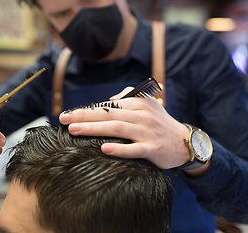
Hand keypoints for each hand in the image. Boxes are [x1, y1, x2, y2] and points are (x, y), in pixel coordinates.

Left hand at [59, 88, 190, 168]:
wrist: (184, 143)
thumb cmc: (161, 124)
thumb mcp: (148, 106)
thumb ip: (129, 98)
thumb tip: (110, 100)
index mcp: (138, 104)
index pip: (107, 106)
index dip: (86, 110)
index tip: (68, 113)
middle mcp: (141, 115)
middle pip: (108, 114)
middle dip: (83, 116)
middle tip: (63, 119)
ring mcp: (147, 132)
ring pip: (117, 128)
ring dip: (94, 129)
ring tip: (74, 130)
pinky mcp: (153, 148)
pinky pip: (134, 149)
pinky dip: (119, 148)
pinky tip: (103, 148)